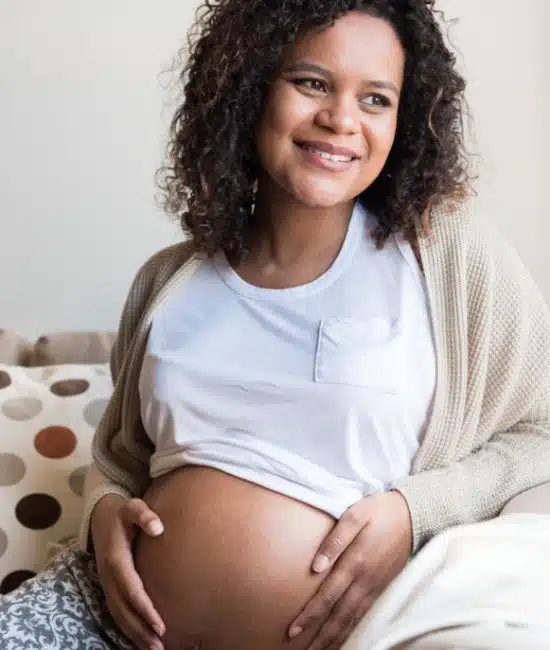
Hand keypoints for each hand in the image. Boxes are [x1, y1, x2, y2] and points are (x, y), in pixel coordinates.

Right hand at [92, 495, 165, 649]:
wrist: (99, 514)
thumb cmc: (121, 511)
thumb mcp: (131, 506)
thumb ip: (143, 514)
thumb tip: (158, 527)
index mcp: (115, 558)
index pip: (131, 589)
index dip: (145, 609)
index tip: (161, 625)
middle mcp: (108, 575)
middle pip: (123, 609)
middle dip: (140, 630)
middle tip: (160, 646)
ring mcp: (106, 583)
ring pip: (118, 614)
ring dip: (134, 634)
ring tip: (153, 649)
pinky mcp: (108, 586)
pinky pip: (116, 612)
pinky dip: (127, 628)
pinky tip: (141, 640)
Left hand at [288, 490, 411, 649]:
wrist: (414, 514)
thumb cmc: (380, 511)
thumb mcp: (355, 514)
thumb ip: (335, 540)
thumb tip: (316, 566)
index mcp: (355, 562)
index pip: (327, 596)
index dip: (310, 615)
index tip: (293, 630)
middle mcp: (365, 579)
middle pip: (339, 615)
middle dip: (321, 635)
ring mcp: (376, 585)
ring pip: (353, 619)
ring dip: (336, 637)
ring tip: (320, 649)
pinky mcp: (383, 585)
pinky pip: (365, 614)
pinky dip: (353, 629)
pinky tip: (344, 635)